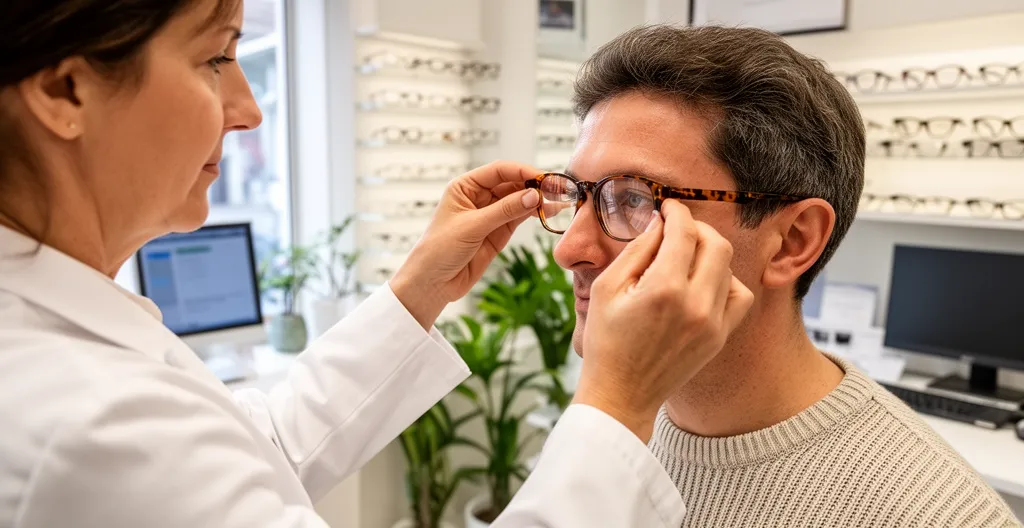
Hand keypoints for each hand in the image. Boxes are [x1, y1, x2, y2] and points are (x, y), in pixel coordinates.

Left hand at [390, 161, 541, 328]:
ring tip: (558, 201)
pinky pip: (519, 218)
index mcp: (464, 187)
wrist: (432, 283)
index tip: (543, 177)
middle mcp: (478, 197)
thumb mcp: (472, 227)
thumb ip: (504, 211)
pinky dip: (534, 214)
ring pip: (518, 200)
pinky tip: (549, 212)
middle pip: (512, 184)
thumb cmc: (440, 249)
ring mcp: (489, 215)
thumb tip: (534, 195)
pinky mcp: (497, 233)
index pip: (498, 171)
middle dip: (534, 185)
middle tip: (557, 189)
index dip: (522, 171)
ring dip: (537, 199)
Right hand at [572, 200, 753, 441]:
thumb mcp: (607, 288)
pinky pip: (740, 296)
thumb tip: (659, 223)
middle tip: (678, 228)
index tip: (667, 208)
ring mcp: (713, 323)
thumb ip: (636, 250)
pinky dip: (727, 281)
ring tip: (687, 256)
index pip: (684, 233)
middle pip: (716, 244)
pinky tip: (703, 282)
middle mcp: (695, 304)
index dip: (676, 212)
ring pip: (729, 267)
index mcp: (663, 290)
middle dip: (697, 227)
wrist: (622, 394)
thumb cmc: (606, 342)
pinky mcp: (720, 336)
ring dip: (710, 252)